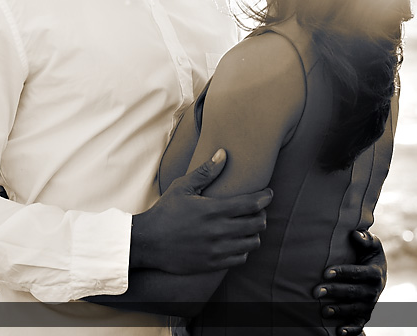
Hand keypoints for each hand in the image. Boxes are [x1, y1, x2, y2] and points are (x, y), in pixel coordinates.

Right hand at [130, 149, 271, 273]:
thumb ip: (205, 172)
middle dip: (262, 214)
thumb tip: (223, 153)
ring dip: (254, 232)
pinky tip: (237, 241)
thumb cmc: (165, 212)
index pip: (250, 204)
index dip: (265, 197)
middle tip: (257, 209)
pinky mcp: (213, 264)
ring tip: (248, 225)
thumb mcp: (182, 187)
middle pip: (257, 224)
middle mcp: (218, 231)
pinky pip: (241, 258)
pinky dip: (244, 249)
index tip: (268, 193)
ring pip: (252, 242)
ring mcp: (216, 250)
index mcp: (212, 210)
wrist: (148, 242)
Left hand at [313, 230, 386, 335]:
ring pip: (355, 309)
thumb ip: (365, 239)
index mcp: (375, 273)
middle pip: (354, 292)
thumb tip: (355, 234)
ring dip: (339, 311)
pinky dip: (352, 330)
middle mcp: (374, 291)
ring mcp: (370, 304)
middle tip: (315, 292)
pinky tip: (339, 333)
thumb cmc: (368, 254)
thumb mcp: (371, 245)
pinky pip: (360, 324)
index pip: (359, 274)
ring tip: (323, 311)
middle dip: (335, 292)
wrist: (376, 271)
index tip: (325, 272)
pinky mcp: (365, 314)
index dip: (343, 273)